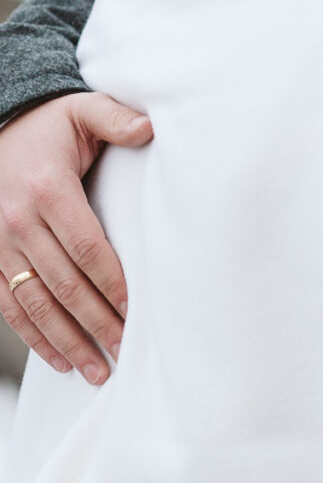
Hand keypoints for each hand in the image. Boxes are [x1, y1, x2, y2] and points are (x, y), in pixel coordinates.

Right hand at [0, 93, 150, 382]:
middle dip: (97, 322)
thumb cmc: (48, 125)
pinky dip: (33, 336)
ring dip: (67, 341)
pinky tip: (59, 361)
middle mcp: (16, 219)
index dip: (113, 284)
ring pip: (34, 302)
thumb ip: (115, 117)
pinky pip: (7, 304)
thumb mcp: (80, 111)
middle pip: (64, 283)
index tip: (138, 312)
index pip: (87, 248)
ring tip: (97, 371)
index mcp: (47, 189)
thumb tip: (149, 128)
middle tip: (127, 351)